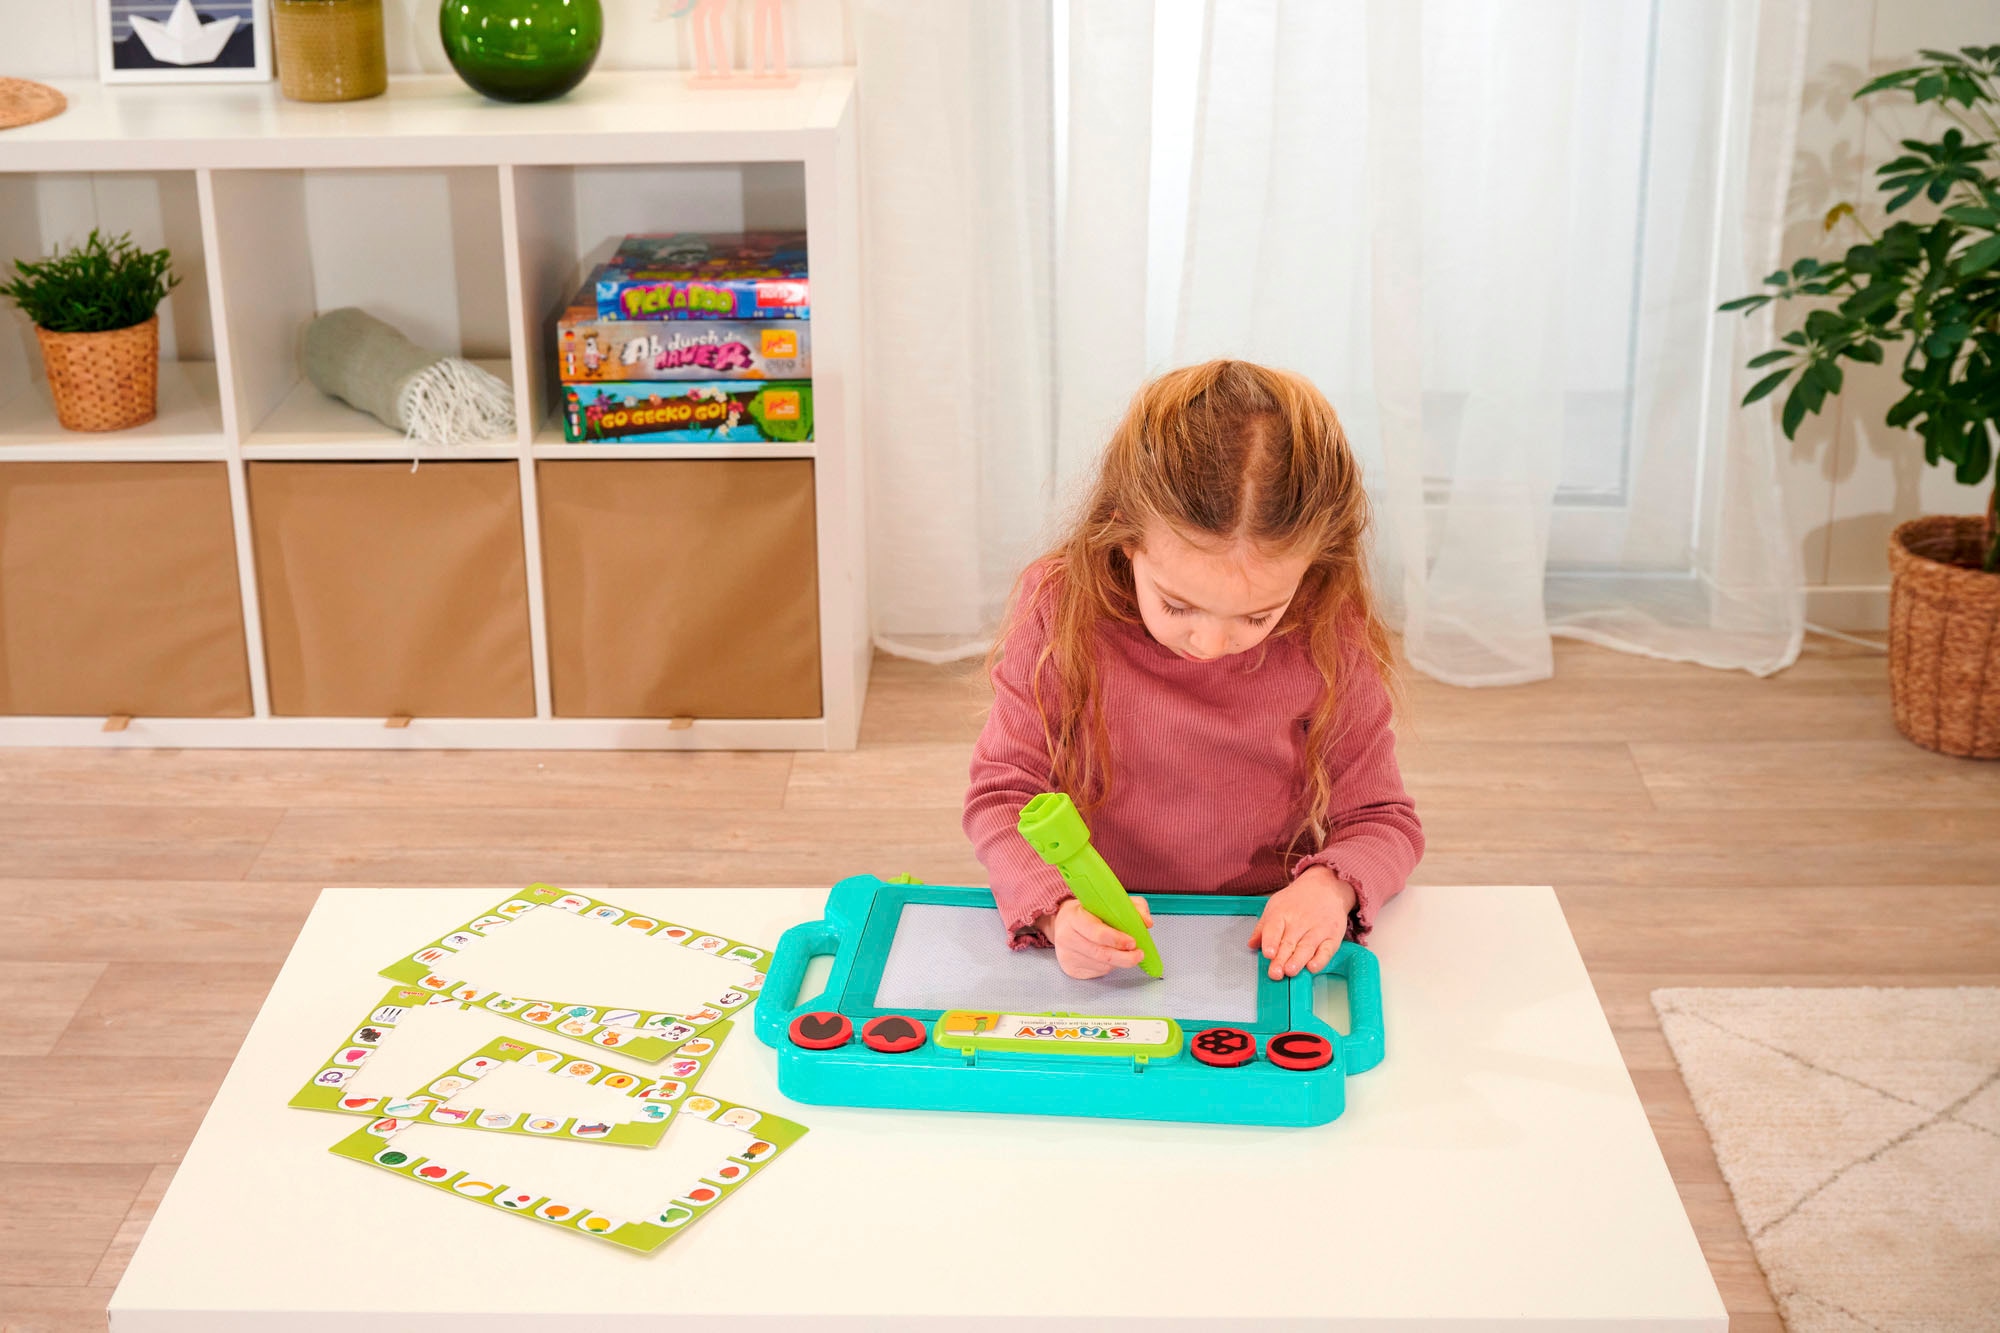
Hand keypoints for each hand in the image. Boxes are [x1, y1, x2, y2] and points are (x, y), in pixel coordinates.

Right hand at [1036, 896, 1154, 979]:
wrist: (1063, 922)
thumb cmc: (1089, 911)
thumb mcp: (1110, 901)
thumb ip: (1133, 907)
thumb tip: (1147, 922)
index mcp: (1074, 917)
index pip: (1097, 933)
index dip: (1117, 939)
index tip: (1133, 942)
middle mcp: (1067, 937)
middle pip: (1101, 954)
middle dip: (1125, 957)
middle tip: (1138, 954)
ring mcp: (1067, 955)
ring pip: (1102, 965)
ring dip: (1118, 961)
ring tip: (1122, 951)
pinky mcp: (1070, 969)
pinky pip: (1097, 972)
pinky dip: (1108, 966)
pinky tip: (1108, 956)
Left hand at [1248, 867, 1354, 979]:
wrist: (1326, 886)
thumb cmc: (1297, 900)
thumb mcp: (1275, 906)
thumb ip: (1263, 927)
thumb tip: (1251, 945)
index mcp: (1282, 913)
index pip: (1274, 928)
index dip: (1270, 941)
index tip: (1268, 953)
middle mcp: (1300, 922)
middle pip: (1289, 942)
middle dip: (1281, 959)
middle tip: (1275, 973)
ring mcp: (1317, 929)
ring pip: (1306, 947)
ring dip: (1298, 961)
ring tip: (1290, 971)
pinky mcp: (1332, 937)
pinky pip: (1326, 950)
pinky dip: (1320, 960)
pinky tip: (1312, 967)